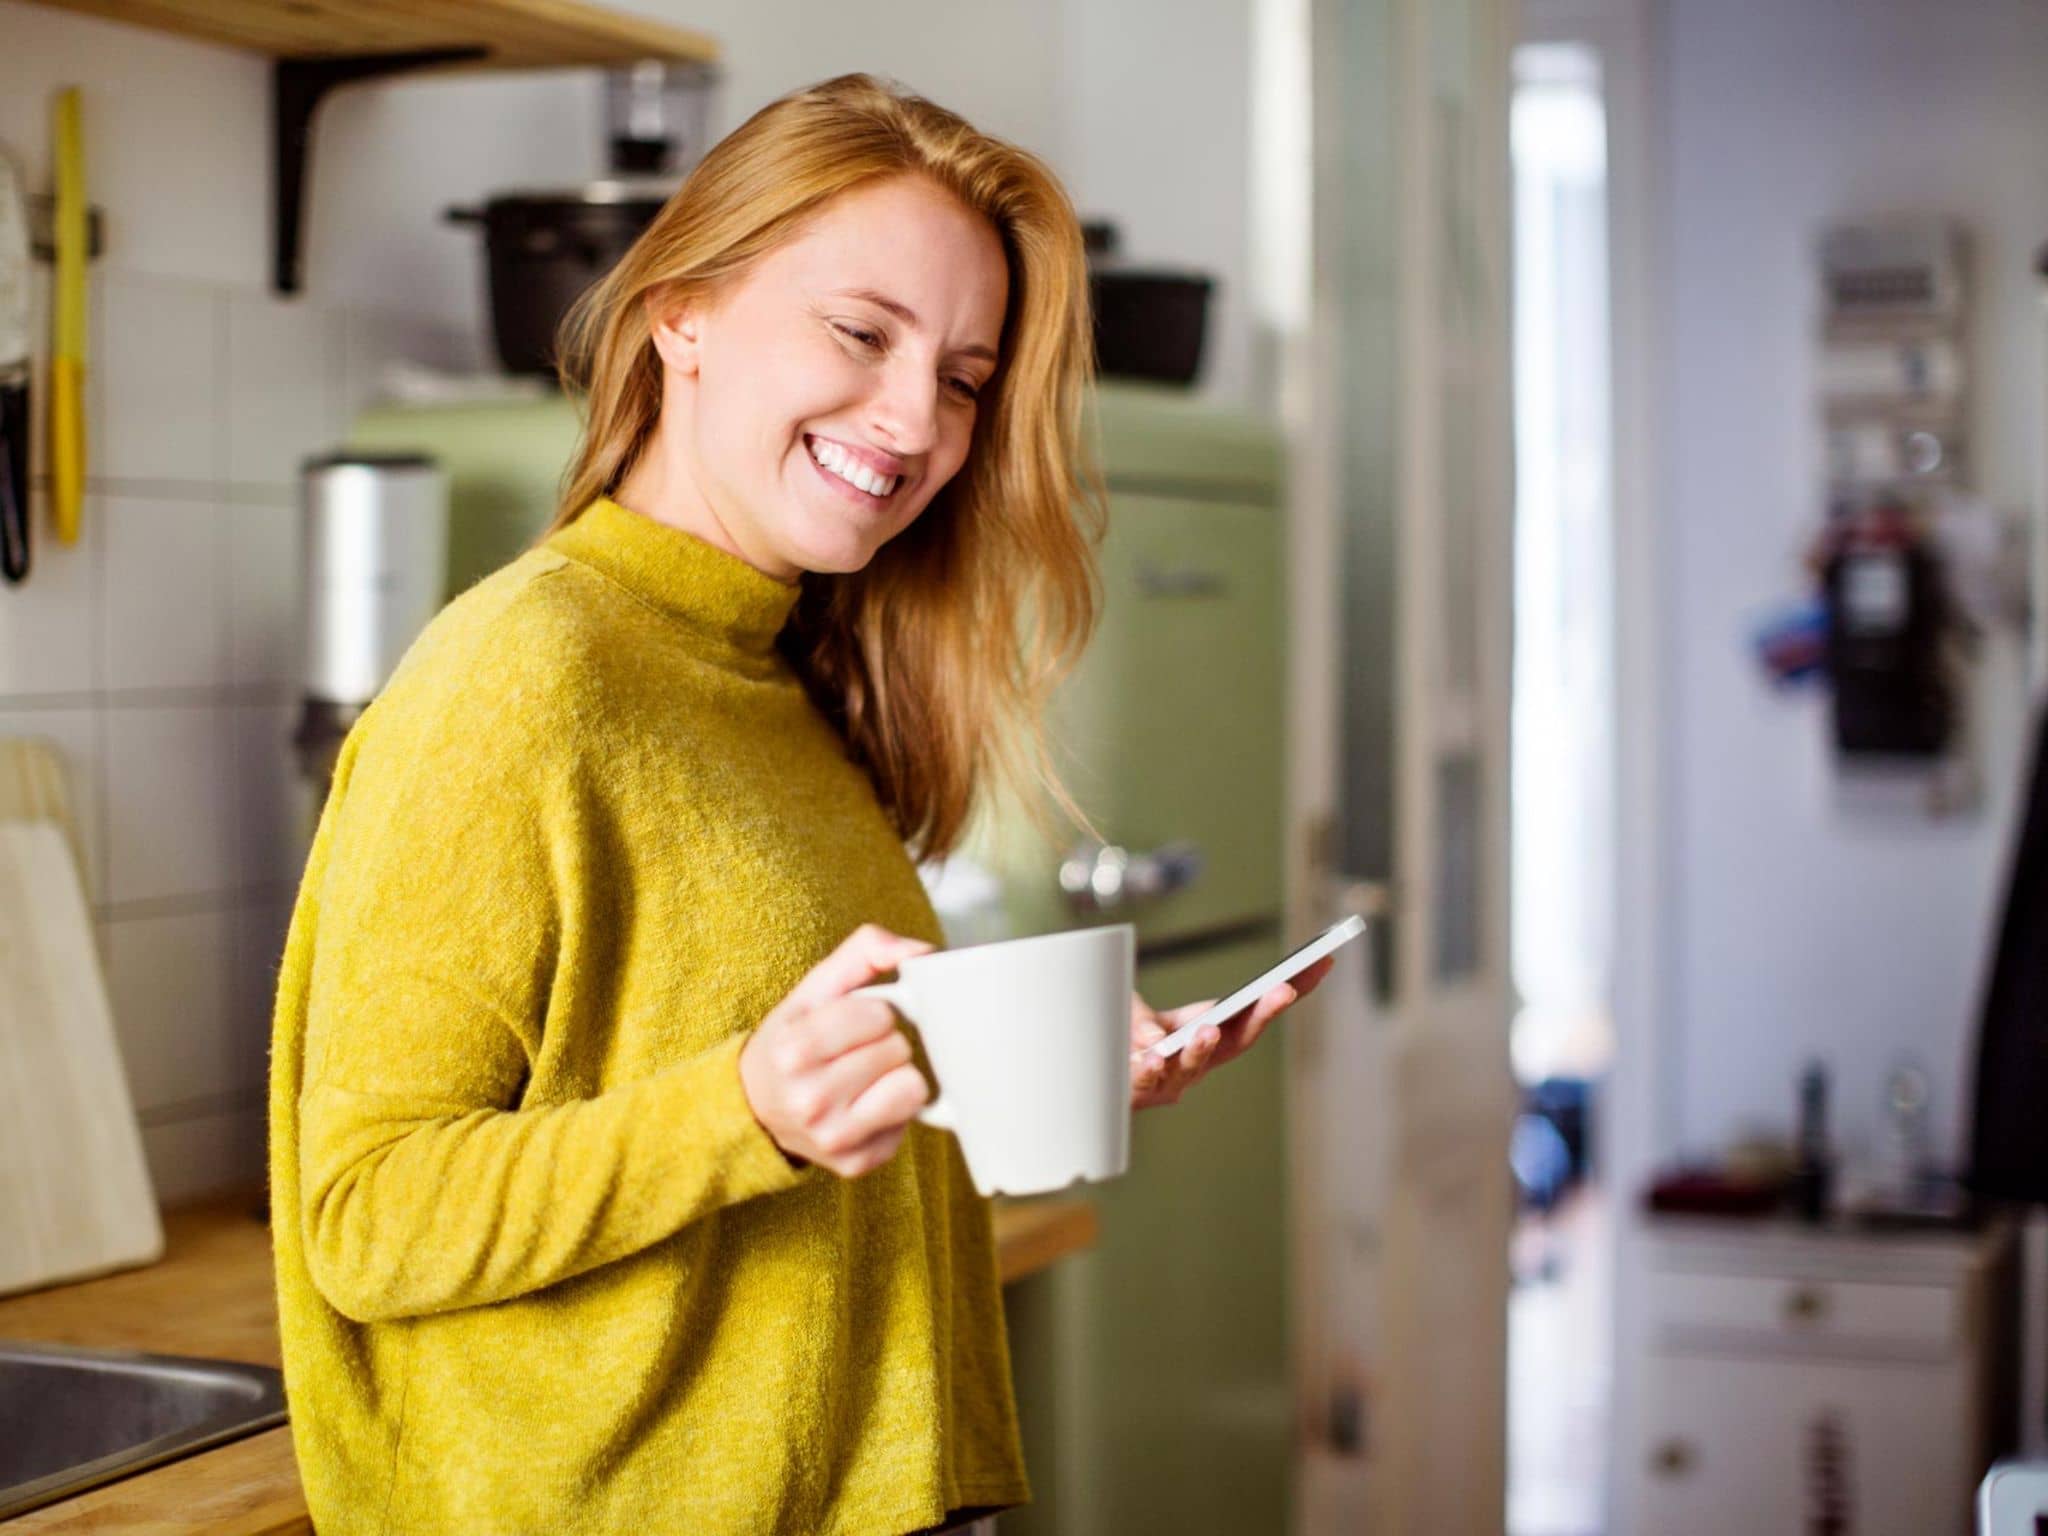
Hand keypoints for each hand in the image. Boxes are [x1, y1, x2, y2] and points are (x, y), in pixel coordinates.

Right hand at [740, 924, 935, 1178]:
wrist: (754, 1108)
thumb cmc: (793, 1041)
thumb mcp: (814, 989)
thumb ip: (865, 951)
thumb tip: (923, 952)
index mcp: (794, 1050)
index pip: (880, 1015)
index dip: (872, 1013)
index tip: (850, 1024)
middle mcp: (810, 1100)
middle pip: (897, 1050)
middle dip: (883, 1044)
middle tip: (854, 1053)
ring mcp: (834, 1138)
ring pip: (913, 1088)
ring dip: (896, 1076)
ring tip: (865, 1078)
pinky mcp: (857, 1163)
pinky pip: (910, 1122)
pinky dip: (893, 1110)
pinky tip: (864, 1106)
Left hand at [1127, 955, 1336, 1109]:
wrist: (1095, 1074)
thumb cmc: (1126, 1037)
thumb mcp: (1140, 1015)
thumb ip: (1145, 1021)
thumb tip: (1154, 1041)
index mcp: (1213, 1034)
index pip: (1256, 1011)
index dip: (1290, 990)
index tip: (1321, 962)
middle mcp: (1202, 1061)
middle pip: (1239, 1039)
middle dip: (1264, 1014)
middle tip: (1284, 989)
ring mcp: (1174, 1080)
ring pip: (1194, 1064)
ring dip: (1204, 1046)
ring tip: (1209, 1029)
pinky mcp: (1141, 1092)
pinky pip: (1147, 1078)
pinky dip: (1150, 1064)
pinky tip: (1150, 1053)